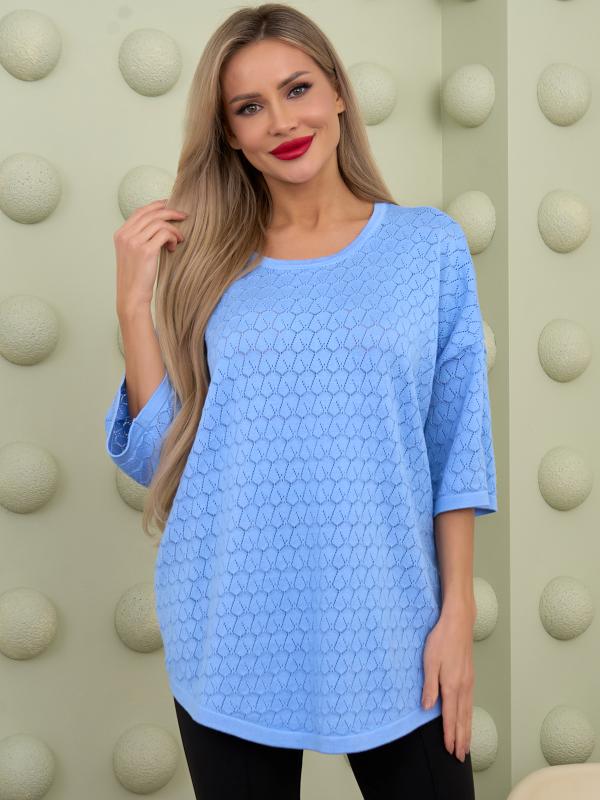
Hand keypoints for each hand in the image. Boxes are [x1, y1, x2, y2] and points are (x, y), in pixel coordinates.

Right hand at [114, 198, 187, 314]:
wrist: (132, 296)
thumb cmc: (137, 278)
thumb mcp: (133, 254)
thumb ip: (140, 238)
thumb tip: (159, 225)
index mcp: (120, 234)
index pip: (140, 211)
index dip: (156, 205)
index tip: (170, 205)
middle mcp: (125, 235)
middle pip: (151, 213)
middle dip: (170, 211)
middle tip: (184, 216)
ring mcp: (134, 242)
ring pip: (159, 222)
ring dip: (174, 229)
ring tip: (179, 239)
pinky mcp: (145, 251)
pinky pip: (164, 234)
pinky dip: (173, 238)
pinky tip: (174, 248)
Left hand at [420, 605, 474, 762]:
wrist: (458, 622)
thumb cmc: (441, 640)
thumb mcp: (429, 662)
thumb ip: (429, 687)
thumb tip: (428, 708)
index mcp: (452, 686)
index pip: (451, 717)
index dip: (450, 735)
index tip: (450, 750)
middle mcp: (463, 687)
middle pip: (463, 719)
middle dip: (462, 739)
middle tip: (461, 756)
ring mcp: (468, 681)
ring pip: (468, 712)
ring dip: (467, 730)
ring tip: (467, 744)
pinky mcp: (469, 676)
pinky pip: (470, 702)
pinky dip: (469, 716)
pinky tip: (467, 718)